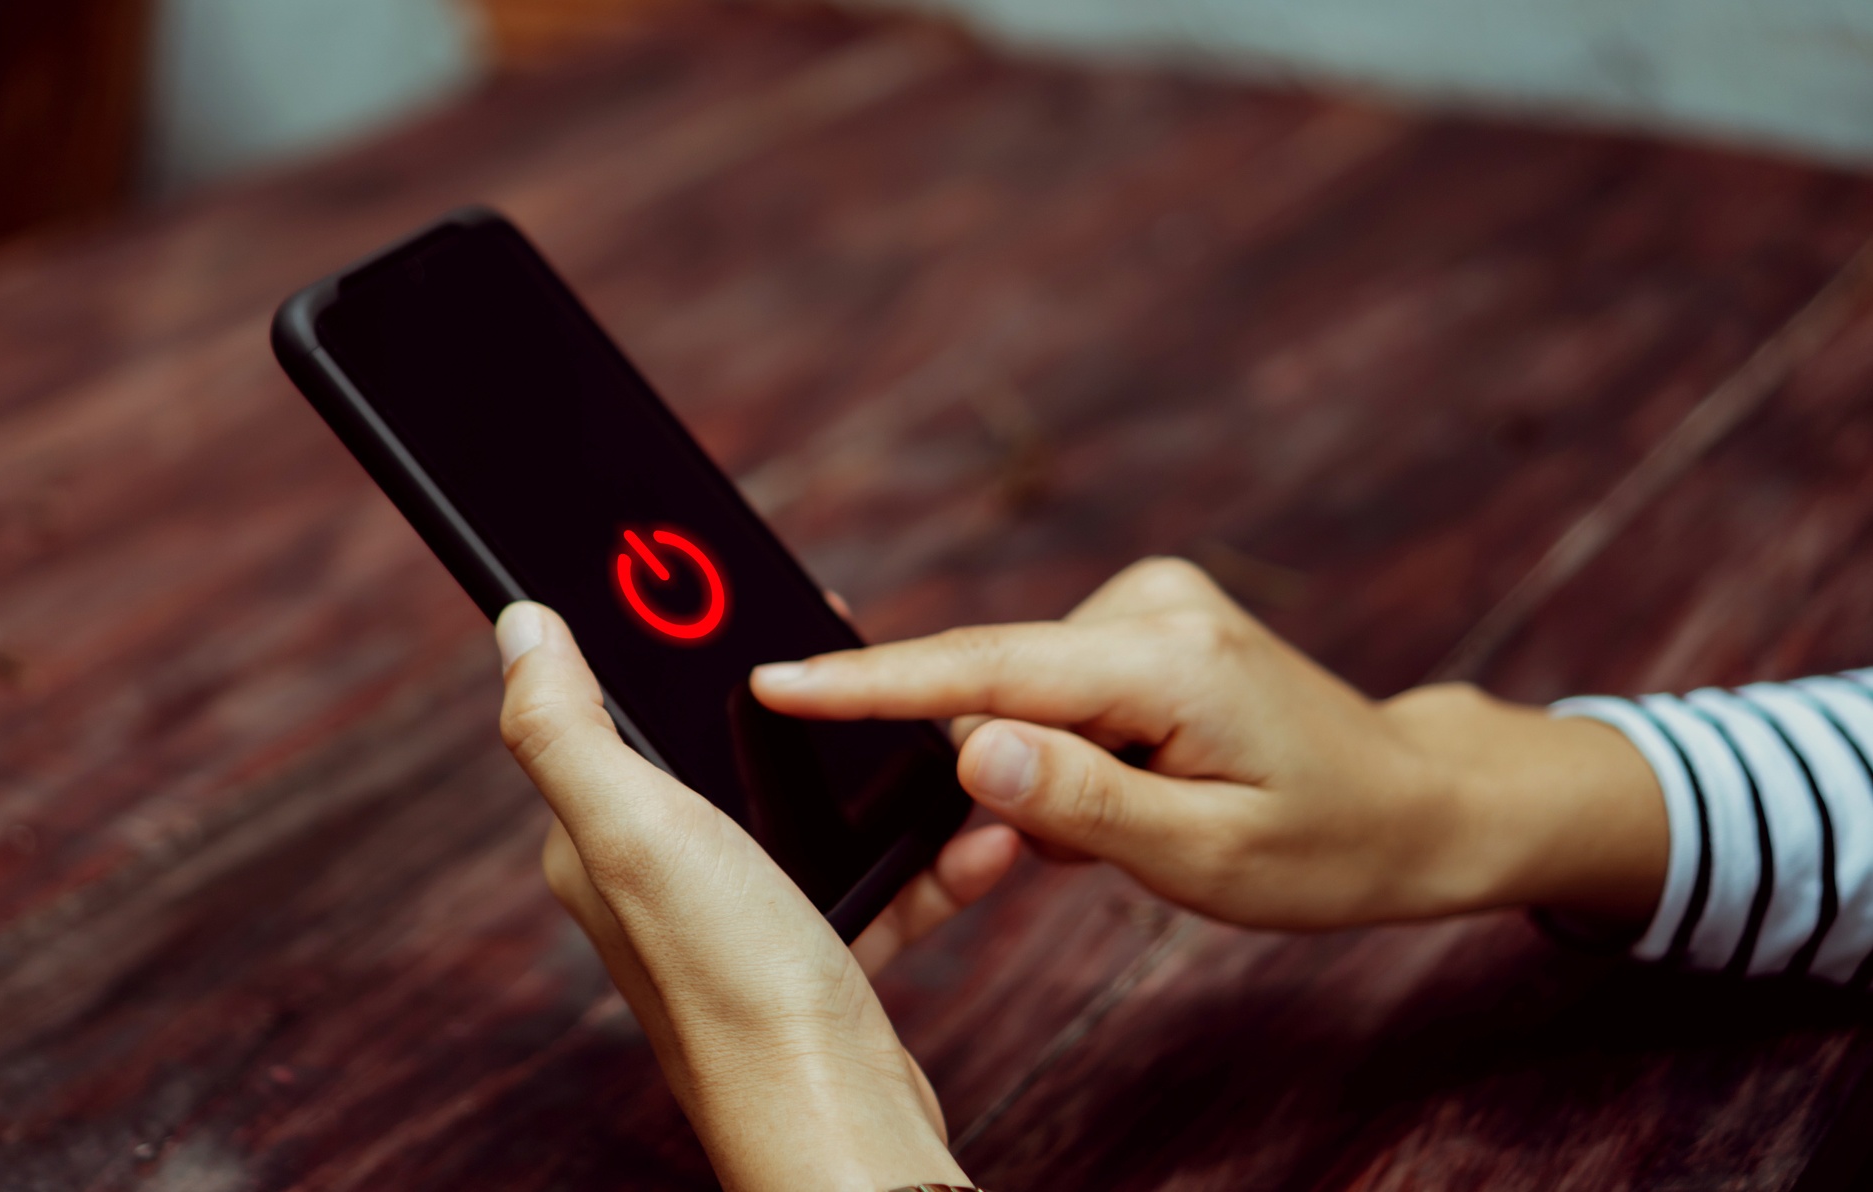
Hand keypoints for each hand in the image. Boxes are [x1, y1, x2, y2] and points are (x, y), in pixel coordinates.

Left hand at [496, 602, 972, 1191]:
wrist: (840, 1121)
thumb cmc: (735, 981)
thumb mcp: (637, 830)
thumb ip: (568, 727)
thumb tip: (519, 625)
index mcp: (601, 840)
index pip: (617, 710)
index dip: (668, 643)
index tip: (729, 586)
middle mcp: (660, 878)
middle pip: (728, 751)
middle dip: (796, 701)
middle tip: (854, 647)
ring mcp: (739, 918)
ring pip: (811, 807)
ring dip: (875, 775)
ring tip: (939, 741)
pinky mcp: (814, 954)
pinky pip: (874, 875)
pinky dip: (924, 854)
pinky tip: (971, 836)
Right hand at [753, 557, 1668, 930]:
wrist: (1414, 801)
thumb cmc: (1327, 844)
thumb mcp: (1207, 858)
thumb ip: (1082, 805)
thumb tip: (965, 754)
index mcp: (1169, 660)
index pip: (989, 669)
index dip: (873, 684)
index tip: (774, 681)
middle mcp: (1153, 606)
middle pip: (999, 691)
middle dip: (984, 782)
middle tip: (1029, 867)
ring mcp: (1149, 604)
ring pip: (1021, 700)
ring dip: (1032, 779)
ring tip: (1108, 834)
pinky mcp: (1144, 620)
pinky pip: (1053, 693)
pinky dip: (1058, 755)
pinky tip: (1117, 796)